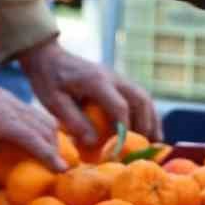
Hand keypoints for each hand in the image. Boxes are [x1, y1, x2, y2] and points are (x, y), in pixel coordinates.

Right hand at [0, 66, 61, 166]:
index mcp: (4, 101)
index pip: (33, 116)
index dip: (43, 133)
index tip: (46, 149)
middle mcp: (13, 105)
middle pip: (46, 123)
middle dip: (54, 144)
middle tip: (57, 163)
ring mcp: (12, 113)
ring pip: (46, 130)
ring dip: (56, 151)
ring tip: (61, 169)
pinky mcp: (6, 124)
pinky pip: (34, 141)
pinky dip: (50, 156)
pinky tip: (58, 169)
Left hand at [16, 39, 158, 151]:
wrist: (48, 57)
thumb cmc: (48, 80)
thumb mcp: (54, 103)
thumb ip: (74, 121)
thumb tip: (94, 142)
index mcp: (96, 81)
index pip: (120, 106)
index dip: (125, 129)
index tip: (123, 147)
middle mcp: (112, 77)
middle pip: (140, 99)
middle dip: (147, 124)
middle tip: (148, 146)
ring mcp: (116, 77)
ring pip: (144, 96)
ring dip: (151, 118)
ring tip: (156, 140)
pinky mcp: (117, 81)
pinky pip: (138, 95)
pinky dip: (146, 112)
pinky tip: (148, 127)